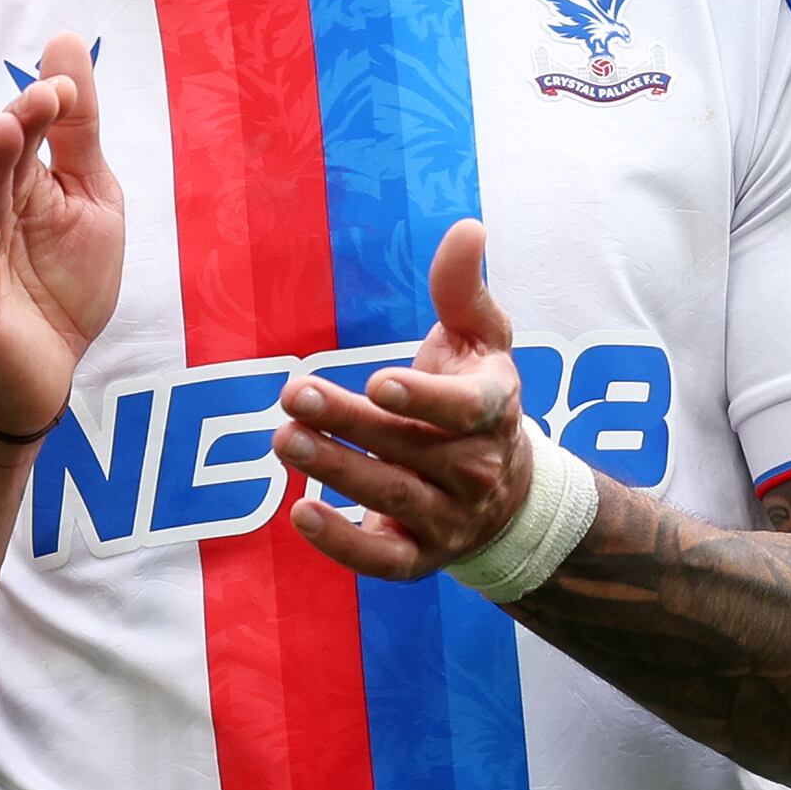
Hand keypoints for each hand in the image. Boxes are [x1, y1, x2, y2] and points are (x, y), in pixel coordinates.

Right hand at [0, 34, 122, 454]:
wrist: (48, 376)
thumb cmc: (63, 287)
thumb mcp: (90, 199)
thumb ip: (77, 131)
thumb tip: (66, 45)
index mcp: (9, 183)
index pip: (18, 132)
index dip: (38, 108)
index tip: (64, 88)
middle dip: (17, 126)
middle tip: (43, 98)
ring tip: (9, 129)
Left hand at [275, 218, 530, 577]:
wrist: (506, 493)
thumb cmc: (476, 397)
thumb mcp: (481, 340)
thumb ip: (463, 289)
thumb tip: (467, 227)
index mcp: (496, 411)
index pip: (468, 411)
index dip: (424, 399)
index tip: (377, 381)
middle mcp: (478, 470)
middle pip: (412, 450)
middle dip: (351, 423)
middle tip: (293, 395)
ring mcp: (451, 519)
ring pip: (394, 499)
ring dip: (338, 472)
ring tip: (284, 440)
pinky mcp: (420, 557)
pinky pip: (383, 563)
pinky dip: (343, 544)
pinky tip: (300, 513)